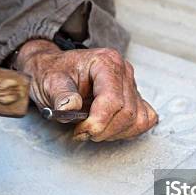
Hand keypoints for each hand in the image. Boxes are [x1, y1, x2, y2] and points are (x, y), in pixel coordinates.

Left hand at [15, 39, 157, 141]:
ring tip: (93, 129)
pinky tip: (108, 128)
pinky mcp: (135, 98)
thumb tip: (70, 107)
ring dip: (114, 132)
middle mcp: (123, 71)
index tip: (80, 131)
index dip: (98, 122)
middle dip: (104, 130)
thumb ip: (61, 95)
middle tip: (81, 131)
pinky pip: (145, 120)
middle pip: (127, 113)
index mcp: (106, 62)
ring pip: (137, 120)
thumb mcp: (50, 81)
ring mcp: (131, 85)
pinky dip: (128, 130)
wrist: (55, 70)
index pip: (113, 100)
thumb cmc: (54, 73)